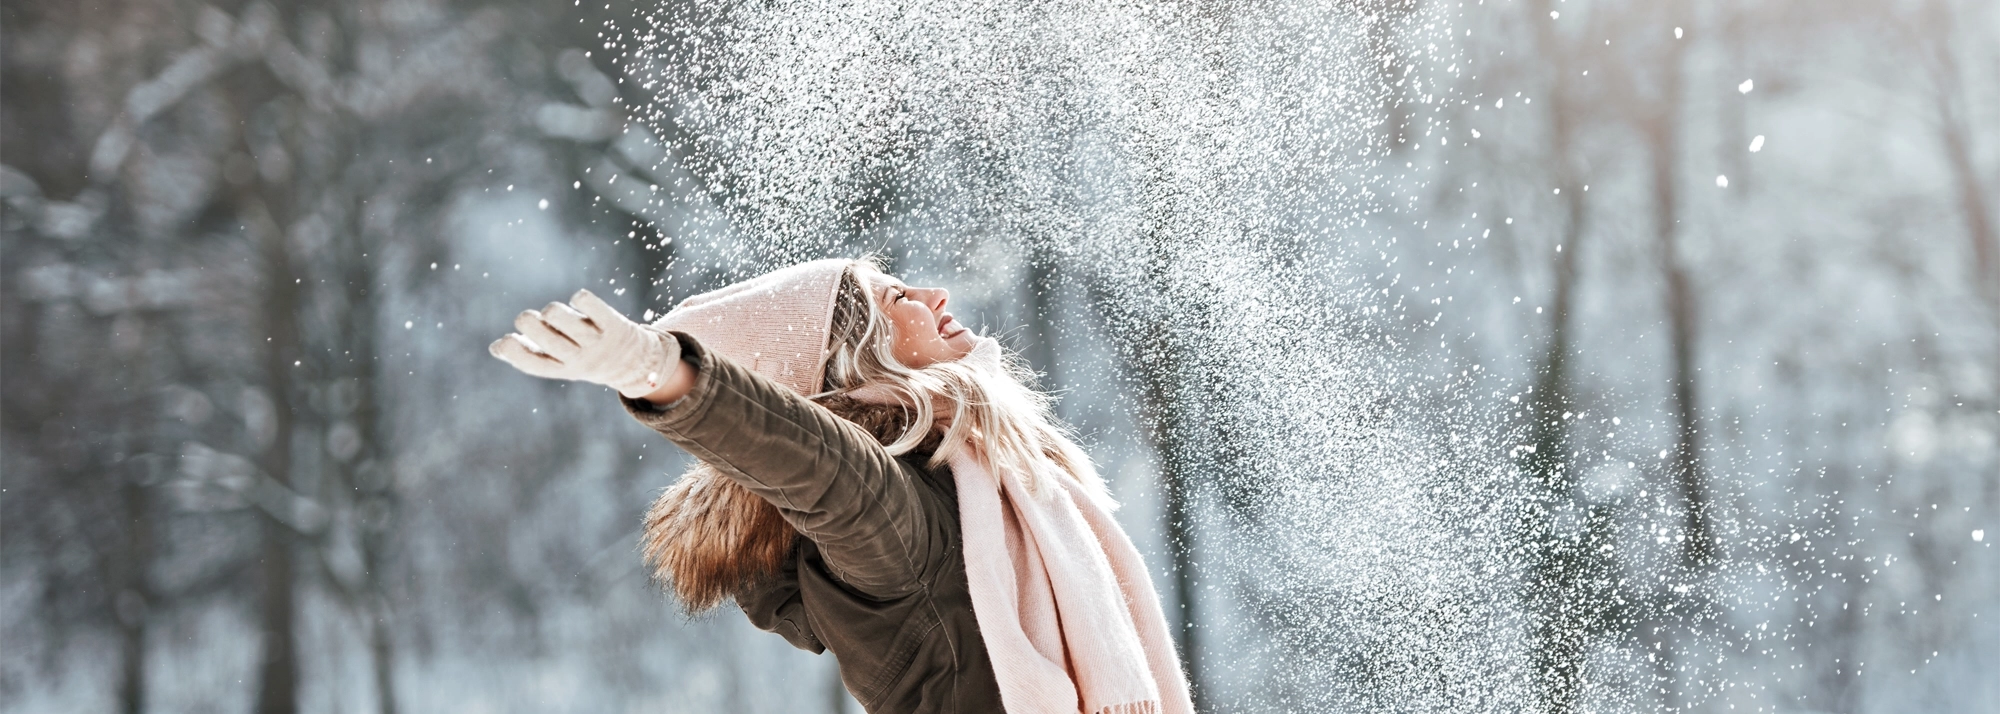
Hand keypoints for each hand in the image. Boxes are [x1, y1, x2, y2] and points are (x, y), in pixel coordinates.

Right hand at [488, 289, 681, 398]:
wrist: (638, 363)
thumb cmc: (588, 357)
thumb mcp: (561, 363)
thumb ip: (530, 354)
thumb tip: (496, 348)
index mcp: (563, 368)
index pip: (534, 364)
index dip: (514, 352)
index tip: (504, 340)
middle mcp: (580, 358)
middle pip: (545, 338)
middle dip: (530, 322)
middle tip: (532, 319)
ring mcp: (597, 341)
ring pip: (562, 318)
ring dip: (552, 311)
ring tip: (556, 314)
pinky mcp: (614, 325)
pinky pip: (591, 305)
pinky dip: (581, 299)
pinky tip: (581, 302)